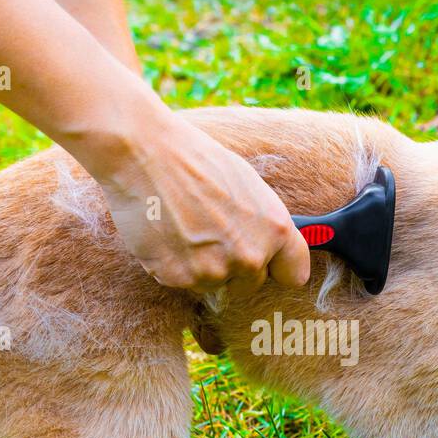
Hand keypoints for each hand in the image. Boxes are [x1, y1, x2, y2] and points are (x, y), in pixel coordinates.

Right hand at [88, 107, 310, 294]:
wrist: (143, 153)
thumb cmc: (196, 160)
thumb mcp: (248, 186)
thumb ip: (263, 224)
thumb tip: (269, 247)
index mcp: (275, 230)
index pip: (294, 274)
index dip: (278, 268)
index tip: (268, 264)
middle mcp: (250, 257)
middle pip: (249, 284)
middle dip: (232, 267)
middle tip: (209, 232)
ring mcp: (214, 271)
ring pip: (213, 284)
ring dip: (199, 265)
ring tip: (182, 226)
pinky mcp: (180, 278)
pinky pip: (182, 282)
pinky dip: (173, 264)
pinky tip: (165, 233)